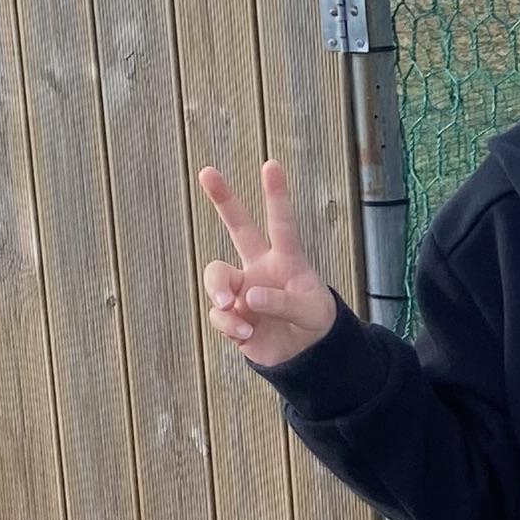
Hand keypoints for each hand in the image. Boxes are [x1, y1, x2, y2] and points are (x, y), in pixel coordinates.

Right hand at [197, 159, 335, 368]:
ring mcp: (242, 289)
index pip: (281, 223)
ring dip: (219, 290)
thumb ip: (283, 302)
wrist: (303, 354)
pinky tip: (247, 332)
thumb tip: (248, 296)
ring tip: (230, 305)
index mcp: (286, 259)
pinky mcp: (231, 315)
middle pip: (238, 227)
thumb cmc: (313, 322)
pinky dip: (230, 324)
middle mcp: (259, 267)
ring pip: (217, 276)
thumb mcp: (310, 313)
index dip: (276, 196)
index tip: (271, 164)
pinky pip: (219, 314)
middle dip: (223, 199)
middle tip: (206, 170)